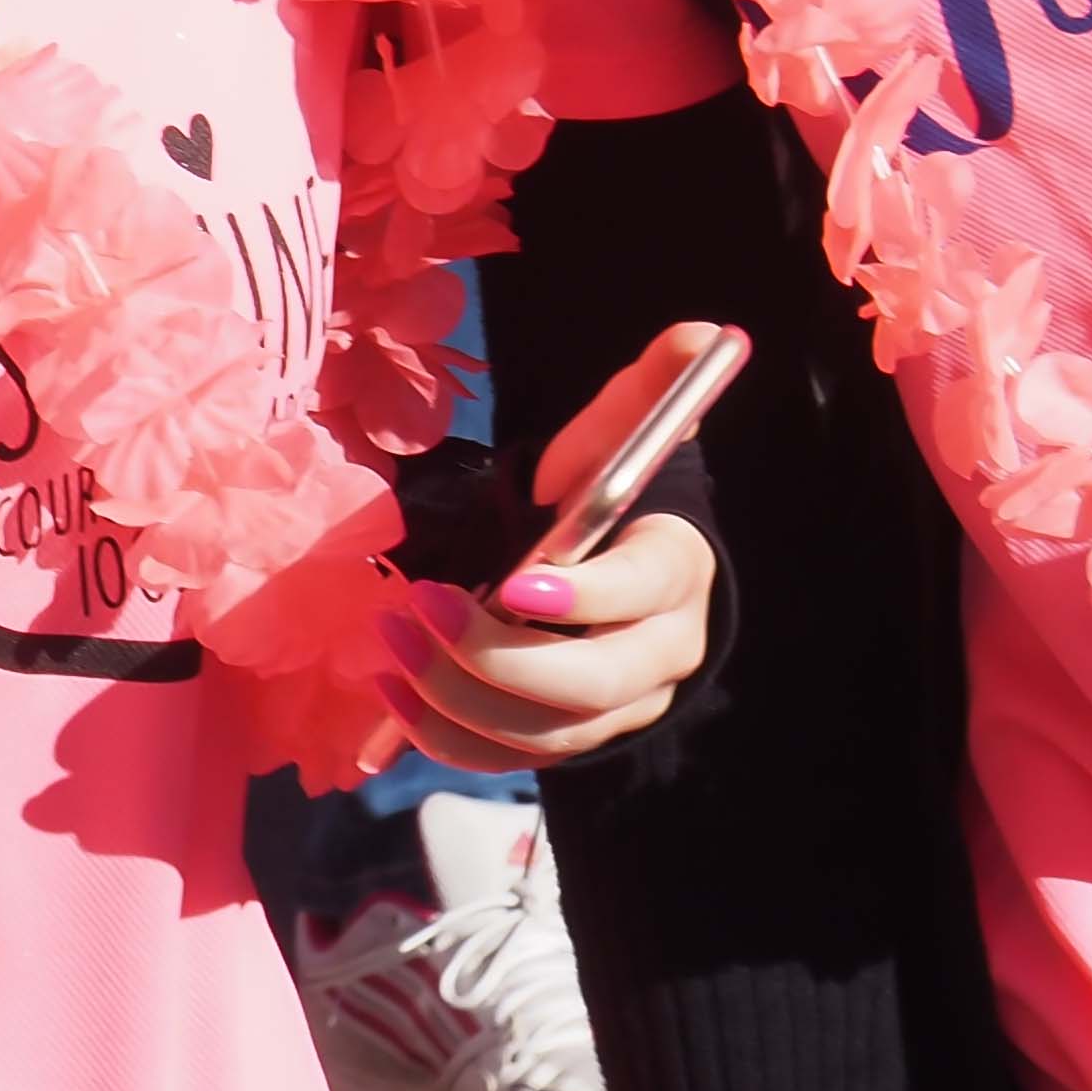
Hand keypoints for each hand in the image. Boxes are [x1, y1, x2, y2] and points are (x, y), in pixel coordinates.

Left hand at [372, 322, 730, 772]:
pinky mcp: (565, 740)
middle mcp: (657, 656)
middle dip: (499, 658)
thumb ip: (651, 392)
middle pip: (594, 685)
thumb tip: (702, 332)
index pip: (641, 593)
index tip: (513, 583)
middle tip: (422, 608)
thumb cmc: (603, 505)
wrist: (605, 575)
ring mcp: (614, 711)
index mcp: (672, 573)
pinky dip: (448, 739)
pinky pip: (511, 758)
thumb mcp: (616, 444)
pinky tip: (391, 693)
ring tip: (389, 638)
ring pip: (547, 732)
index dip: (583, 597)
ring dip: (458, 696)